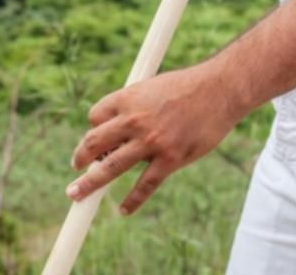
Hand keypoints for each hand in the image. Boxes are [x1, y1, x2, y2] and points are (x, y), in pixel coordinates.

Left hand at [66, 60, 246, 214]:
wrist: (221, 89)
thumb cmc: (189, 86)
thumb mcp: (154, 86)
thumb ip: (136, 106)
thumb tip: (121, 127)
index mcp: (129, 97)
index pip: (95, 117)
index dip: (93, 129)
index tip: (96, 139)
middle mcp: (135, 119)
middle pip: (94, 143)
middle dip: (80, 157)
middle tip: (75, 167)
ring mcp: (152, 141)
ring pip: (111, 167)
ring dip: (90, 183)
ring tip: (76, 194)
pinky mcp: (170, 158)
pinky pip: (145, 185)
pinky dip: (132, 200)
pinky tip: (123, 209)